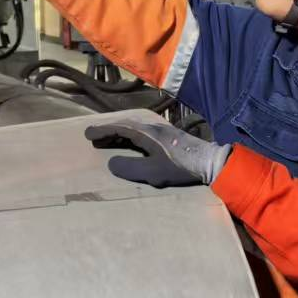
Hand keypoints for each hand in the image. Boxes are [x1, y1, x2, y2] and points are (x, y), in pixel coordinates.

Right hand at [85, 121, 230, 187]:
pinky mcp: (168, 137)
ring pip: (134, 129)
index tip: (88, 134)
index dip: (102, 130)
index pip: (119, 128)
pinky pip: (142, 133)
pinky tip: (131, 145)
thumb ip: (130, 168)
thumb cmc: (180, 167)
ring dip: (119, 134)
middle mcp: (152, 128)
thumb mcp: (153, 172)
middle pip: (125, 125)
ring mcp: (161, 131)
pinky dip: (130, 137)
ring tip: (107, 142)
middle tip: (94, 138)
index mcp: (147, 133)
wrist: (209, 162)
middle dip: (108, 131)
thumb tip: (111, 163)